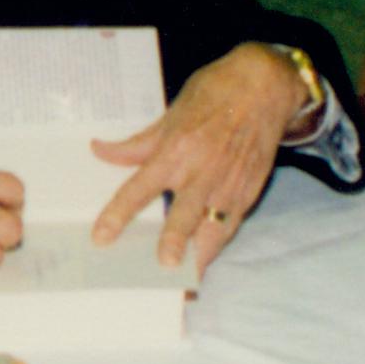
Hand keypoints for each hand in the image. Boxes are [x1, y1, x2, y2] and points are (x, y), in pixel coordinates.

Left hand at [88, 42, 300, 274]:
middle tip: (162, 265)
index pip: (139, 188)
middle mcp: (201, 170)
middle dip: (174, 242)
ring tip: (188, 278)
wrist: (264, 85)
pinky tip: (207, 257)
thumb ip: (138, 143)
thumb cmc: (214, 93)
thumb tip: (100, 151)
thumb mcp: (171, 113)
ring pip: (213, 228)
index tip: (102, 237)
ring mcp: (228, 183)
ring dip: (201, 255)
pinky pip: (231, 223)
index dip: (118, 214)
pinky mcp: (248, 190)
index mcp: (175, 149)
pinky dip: (219, 241)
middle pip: (183, 216)